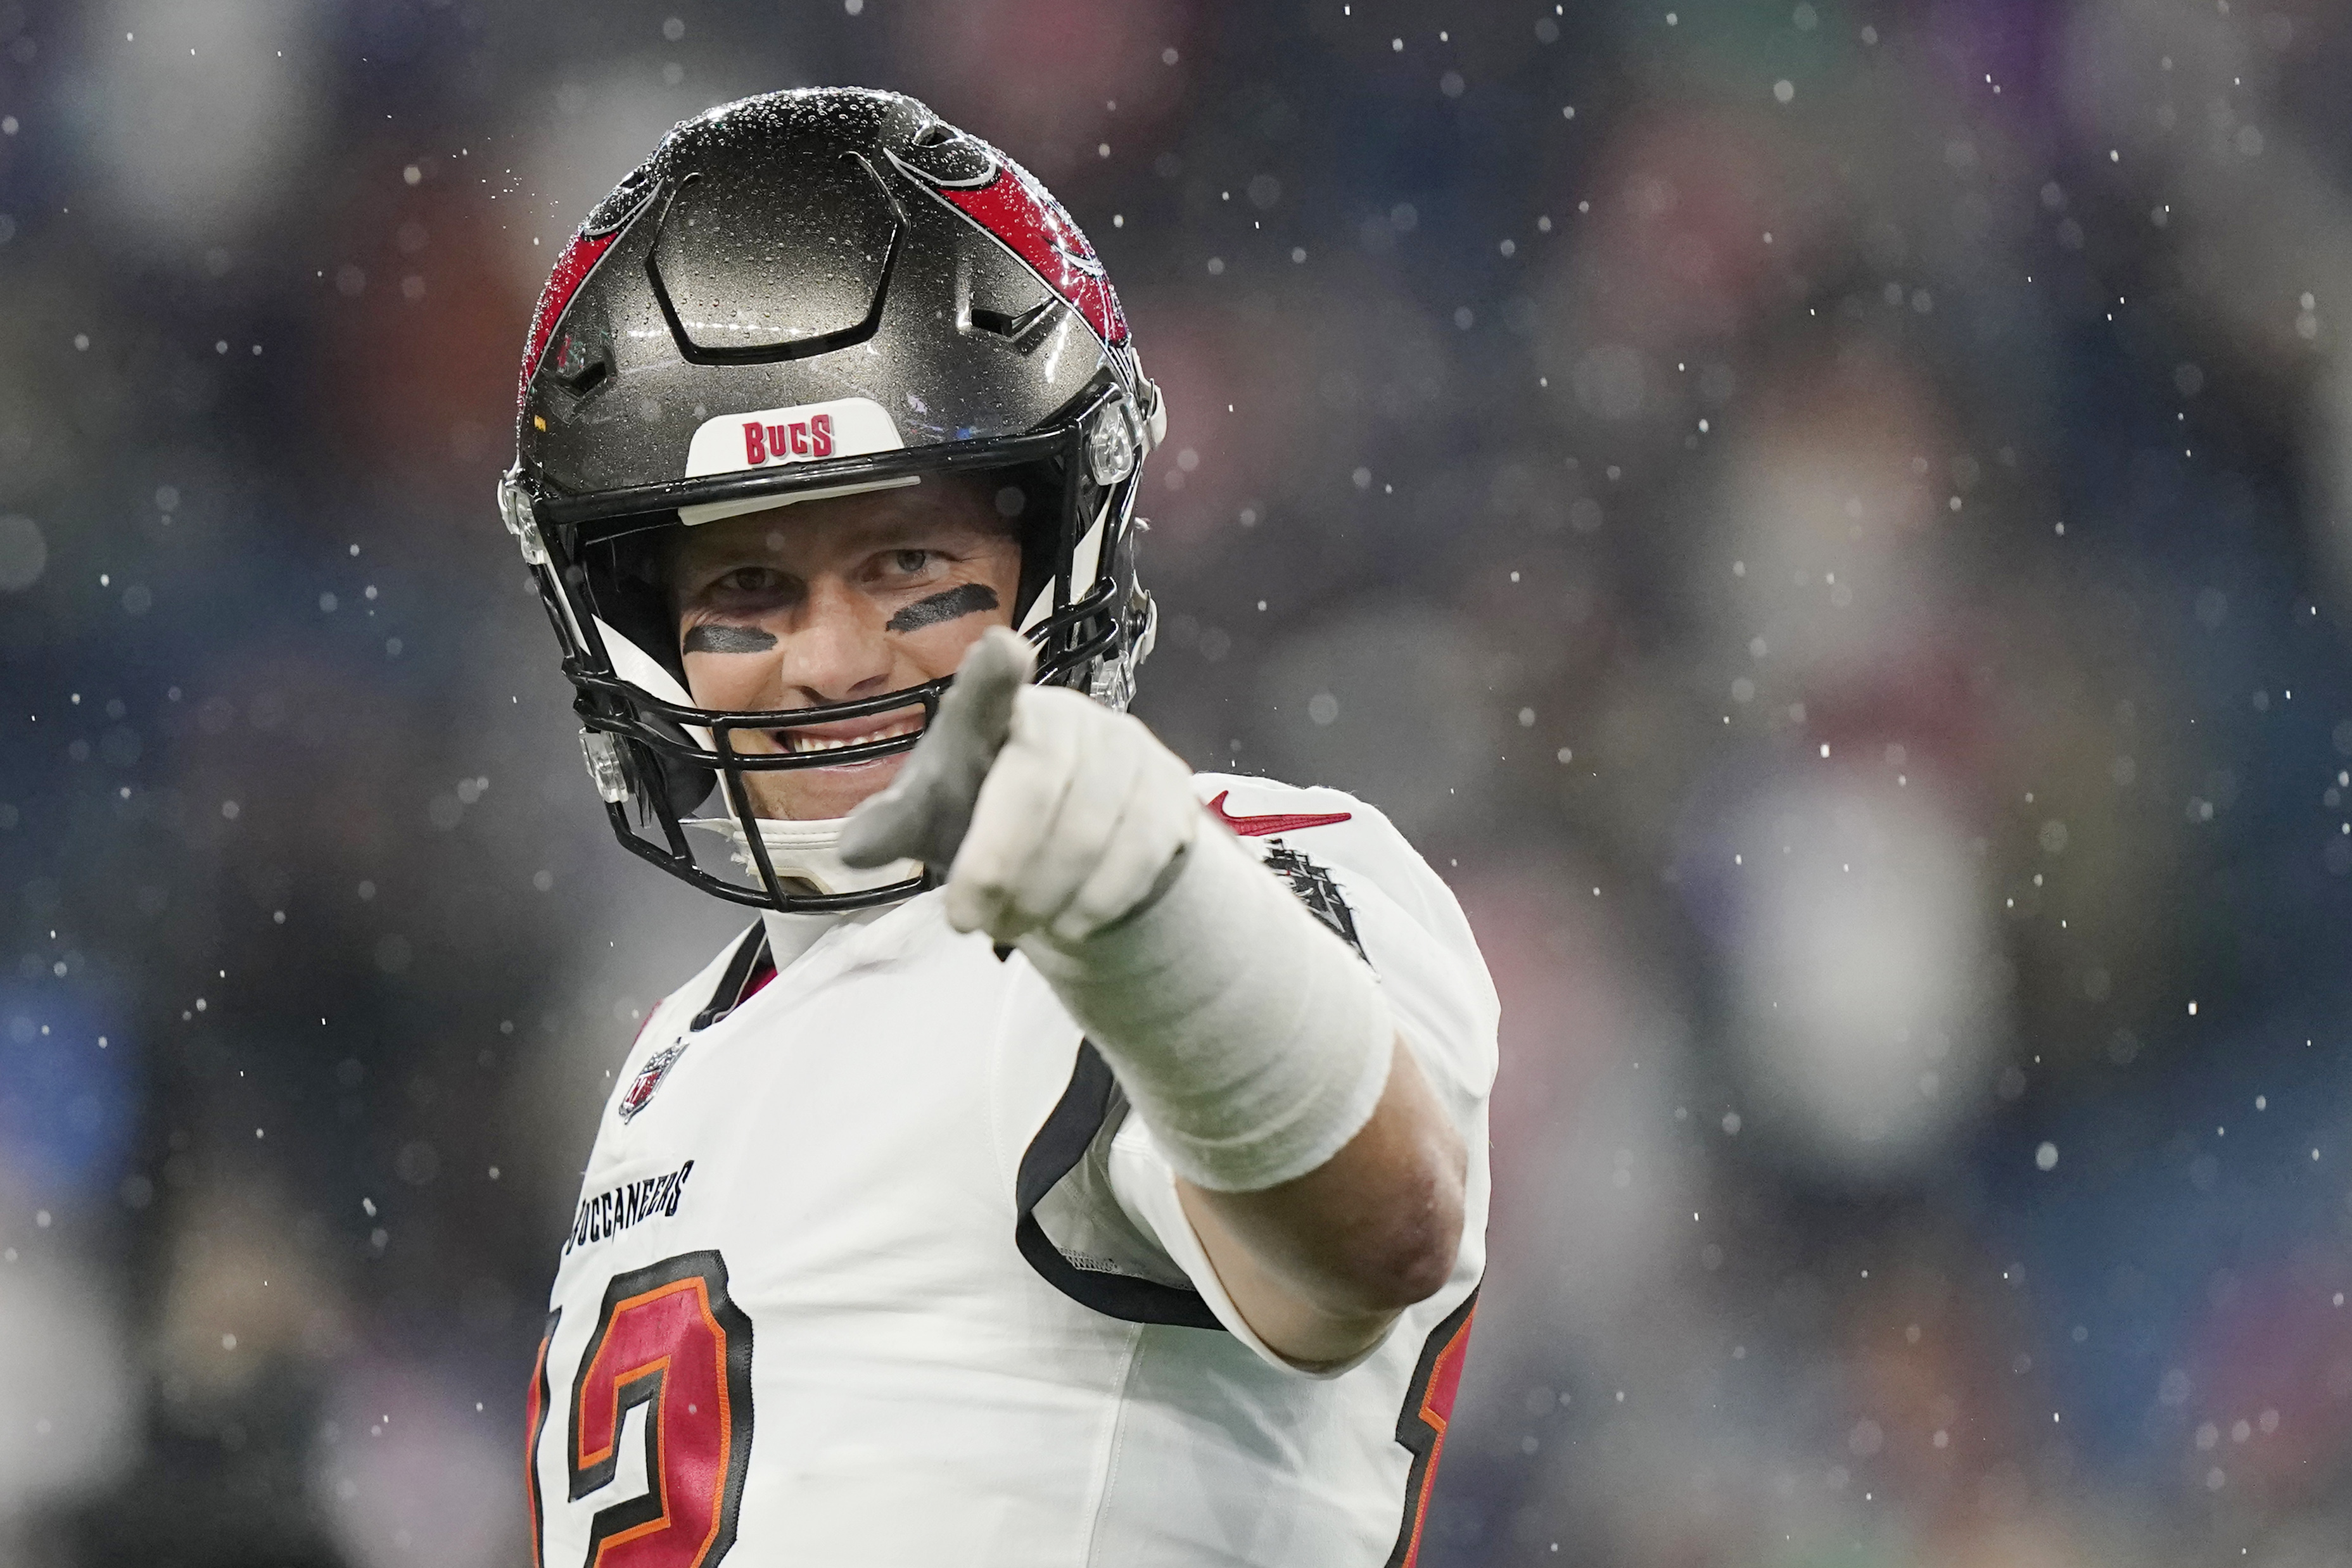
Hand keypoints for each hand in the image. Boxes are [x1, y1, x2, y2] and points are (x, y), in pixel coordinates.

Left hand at [838, 627, 1199, 944]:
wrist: (1070, 847)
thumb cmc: (984, 817)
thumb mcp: (933, 822)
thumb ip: (895, 827)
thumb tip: (853, 849)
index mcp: (994, 712)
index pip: (991, 687)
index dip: (996, 673)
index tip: (1003, 650)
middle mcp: (1066, 714)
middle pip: (1039, 780)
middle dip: (1000, 862)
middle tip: (966, 921)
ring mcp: (1127, 746)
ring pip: (1093, 826)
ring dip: (1045, 894)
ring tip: (1014, 927)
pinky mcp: (1170, 789)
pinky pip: (1141, 851)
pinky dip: (1099, 899)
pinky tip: (1071, 922)